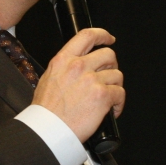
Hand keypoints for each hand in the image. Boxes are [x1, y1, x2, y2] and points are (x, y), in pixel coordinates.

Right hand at [32, 27, 123, 142]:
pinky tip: (111, 110)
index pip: (87, 35)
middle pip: (108, 55)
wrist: (48, 130)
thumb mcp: (48, 79)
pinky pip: (120, 93)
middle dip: (112, 65)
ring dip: (115, 87)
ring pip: (117, 75)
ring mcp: (92, 80)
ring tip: (107, 99)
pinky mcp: (102, 96)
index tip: (108, 39)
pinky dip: (118, 103)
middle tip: (108, 77)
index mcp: (63, 60)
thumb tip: (76, 67)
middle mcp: (78, 66)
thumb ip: (64, 69)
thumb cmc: (45, 111)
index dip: (102, 35)